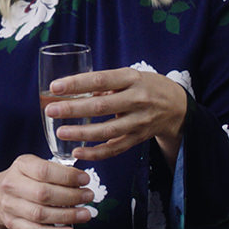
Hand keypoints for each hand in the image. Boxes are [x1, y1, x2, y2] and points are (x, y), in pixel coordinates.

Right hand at [0, 154, 94, 228]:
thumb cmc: (23, 178)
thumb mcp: (33, 165)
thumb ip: (54, 170)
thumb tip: (81, 180)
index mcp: (20, 166)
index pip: (44, 171)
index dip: (67, 177)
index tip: (85, 180)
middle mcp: (12, 185)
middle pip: (43, 194)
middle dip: (71, 197)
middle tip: (88, 197)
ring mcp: (10, 206)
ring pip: (40, 214)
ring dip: (67, 216)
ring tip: (85, 214)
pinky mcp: (13, 224)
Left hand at [45, 67, 187, 164]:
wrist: (178, 107)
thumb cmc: (145, 86)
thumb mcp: (130, 76)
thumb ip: (105, 83)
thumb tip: (72, 90)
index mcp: (132, 78)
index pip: (100, 79)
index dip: (77, 84)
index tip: (55, 87)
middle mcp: (137, 100)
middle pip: (101, 106)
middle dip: (74, 109)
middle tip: (51, 110)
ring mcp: (139, 121)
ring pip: (107, 130)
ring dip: (82, 133)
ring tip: (60, 131)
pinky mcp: (138, 138)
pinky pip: (115, 148)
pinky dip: (96, 153)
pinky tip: (77, 152)